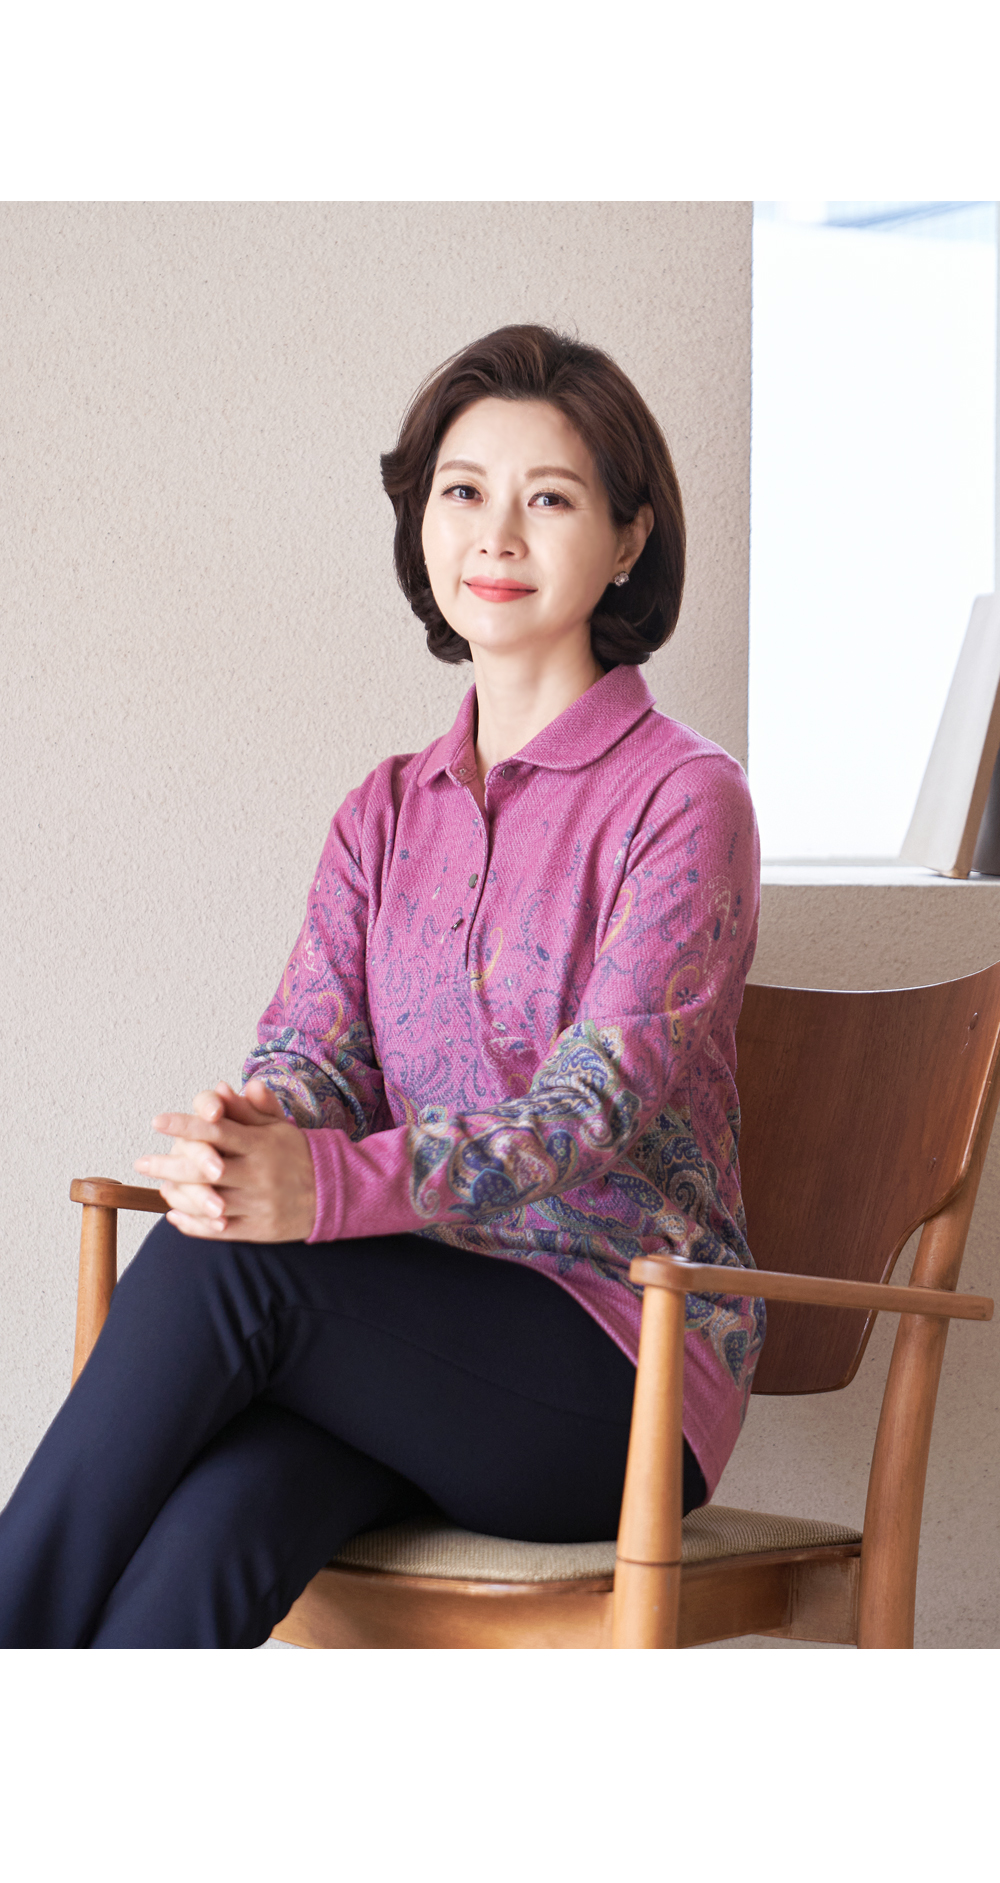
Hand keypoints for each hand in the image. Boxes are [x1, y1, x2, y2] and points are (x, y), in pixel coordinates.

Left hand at [134, 1079, 316, 1242]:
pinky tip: (174, 1216)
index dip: (185, 1125)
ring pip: (207, 1202)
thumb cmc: (297, 1154)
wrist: (334, 1193)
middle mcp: (258, 1174)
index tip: (158, 1120)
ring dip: (178, 1197)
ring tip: (159, 1188)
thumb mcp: (277, 1127)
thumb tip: (220, 1086)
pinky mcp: (258, 1230)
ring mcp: (257, 1204)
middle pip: (205, 1170)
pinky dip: (192, 1224)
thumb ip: (247, 1109)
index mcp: (261, 1145)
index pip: (218, 1131)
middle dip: (168, 1165)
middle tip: (141, 1162)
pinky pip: (218, 1230)